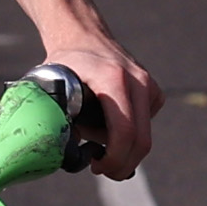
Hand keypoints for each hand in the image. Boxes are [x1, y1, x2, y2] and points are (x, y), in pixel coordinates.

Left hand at [34, 32, 163, 179]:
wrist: (83, 36)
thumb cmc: (64, 64)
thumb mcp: (53, 88)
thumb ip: (57, 119)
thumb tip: (64, 152)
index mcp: (112, 78)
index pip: (124, 131)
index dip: (113, 159)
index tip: (96, 167)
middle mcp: (137, 79)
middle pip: (142, 140)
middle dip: (122, 164)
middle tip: (101, 169)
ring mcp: (148, 84)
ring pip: (144, 134)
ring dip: (123, 147)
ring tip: (95, 136)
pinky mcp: (153, 90)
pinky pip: (145, 124)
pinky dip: (129, 132)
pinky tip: (108, 121)